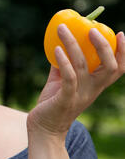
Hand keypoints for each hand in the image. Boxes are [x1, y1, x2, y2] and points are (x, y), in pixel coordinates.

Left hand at [27, 23, 124, 137]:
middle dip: (104, 46)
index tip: (121, 33)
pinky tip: (56, 49)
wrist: (42, 128)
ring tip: (62, 30)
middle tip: (92, 29)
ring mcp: (80, 95)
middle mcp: (92, 90)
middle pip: (110, 67)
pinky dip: (63, 62)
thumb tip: (58, 46)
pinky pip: (68, 78)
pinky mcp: (65, 99)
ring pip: (82, 65)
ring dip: (72, 44)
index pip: (117, 69)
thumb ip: (62, 67)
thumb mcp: (60, 82)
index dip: (123, 52)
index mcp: (95, 85)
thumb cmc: (52, 104)